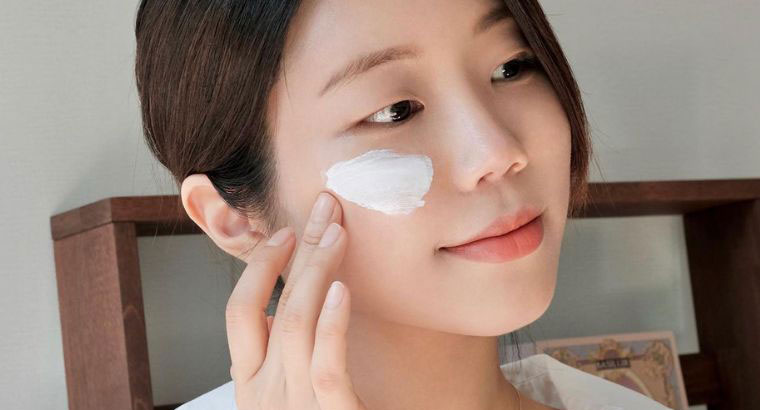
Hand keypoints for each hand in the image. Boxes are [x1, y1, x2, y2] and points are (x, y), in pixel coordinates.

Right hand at [225, 191, 367, 409]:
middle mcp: (261, 391)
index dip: (258, 264)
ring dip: (316, 270)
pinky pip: (325, 365)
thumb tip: (295, 301)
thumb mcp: (290, 389)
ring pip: (294, 323)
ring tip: (338, 232)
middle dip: (296, 249)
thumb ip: (287, 351)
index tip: (287, 229)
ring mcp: (291, 405)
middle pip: (266, 304)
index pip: (238, 310)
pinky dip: (332, 324)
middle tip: (325, 207)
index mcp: (249, 381)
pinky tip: (342, 289)